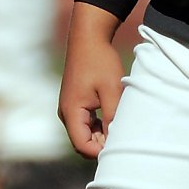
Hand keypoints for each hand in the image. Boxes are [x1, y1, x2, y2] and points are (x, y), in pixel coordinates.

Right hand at [58, 6, 126, 159]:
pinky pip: (84, 123)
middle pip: (82, 142)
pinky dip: (98, 126)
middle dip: (100, 145)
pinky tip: (113, 117)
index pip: (82, 145)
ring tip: (120, 126)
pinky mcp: (74, 102)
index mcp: (71, 112)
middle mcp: (66, 113)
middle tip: (122, 136)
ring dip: (100, 135)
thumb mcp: (111, 90)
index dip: (100, 151)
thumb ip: (113, 117)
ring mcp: (69, 108)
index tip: (120, 145)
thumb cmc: (100, 61)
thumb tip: (116, 141)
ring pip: (84, 133)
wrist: (88, 37)